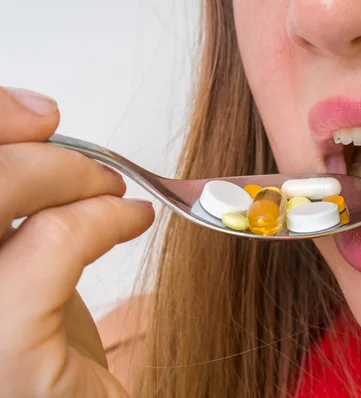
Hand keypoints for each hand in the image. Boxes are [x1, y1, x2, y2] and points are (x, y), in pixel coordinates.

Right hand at [0, 87, 154, 396]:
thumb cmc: (44, 363)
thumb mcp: (15, 274)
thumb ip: (16, 216)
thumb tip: (40, 128)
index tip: (38, 115)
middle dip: (22, 144)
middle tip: (89, 164)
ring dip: (62, 173)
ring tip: (110, 191)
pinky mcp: (1, 346)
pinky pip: (53, 241)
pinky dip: (103, 216)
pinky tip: (135, 220)